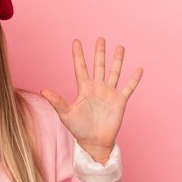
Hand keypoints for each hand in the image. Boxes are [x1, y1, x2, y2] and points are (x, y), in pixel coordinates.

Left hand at [40, 38, 142, 163]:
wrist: (94, 142)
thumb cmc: (78, 130)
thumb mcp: (66, 114)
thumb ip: (57, 101)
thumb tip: (43, 90)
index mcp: (84, 89)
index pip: (80, 67)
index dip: (78, 55)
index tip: (76, 41)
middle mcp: (97, 88)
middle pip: (98, 66)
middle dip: (99, 52)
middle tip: (100, 38)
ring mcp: (109, 93)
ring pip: (114, 72)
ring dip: (117, 60)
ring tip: (120, 47)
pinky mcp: (120, 101)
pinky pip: (129, 87)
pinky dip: (134, 79)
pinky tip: (139, 69)